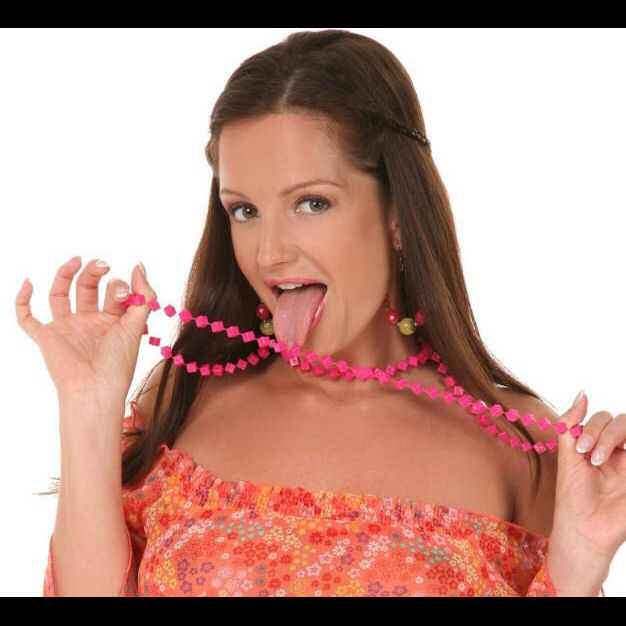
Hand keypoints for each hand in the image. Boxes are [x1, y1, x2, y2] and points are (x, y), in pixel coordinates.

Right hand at [15, 256, 156, 407]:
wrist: (95, 389)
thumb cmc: (119, 362)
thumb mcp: (137, 324)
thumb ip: (144, 296)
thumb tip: (139, 266)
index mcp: (112, 320)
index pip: (113, 293)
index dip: (121, 286)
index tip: (128, 289)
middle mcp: (88, 322)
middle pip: (87, 288)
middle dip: (95, 273)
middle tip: (103, 265)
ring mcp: (66, 328)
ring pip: (60, 294)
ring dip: (66, 275)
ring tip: (78, 260)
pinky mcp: (46, 337)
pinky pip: (27, 318)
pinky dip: (23, 300)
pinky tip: (29, 282)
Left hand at [549, 391, 625, 590]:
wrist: (583, 530)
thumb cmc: (573, 496)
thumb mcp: (567, 456)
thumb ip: (572, 424)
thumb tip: (583, 393)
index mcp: (601, 444)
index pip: (605, 418)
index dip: (593, 427)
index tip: (579, 448)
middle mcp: (620, 452)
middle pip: (622, 422)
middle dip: (603, 433)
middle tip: (589, 455)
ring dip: (613, 439)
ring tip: (598, 460)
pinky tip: (615, 461)